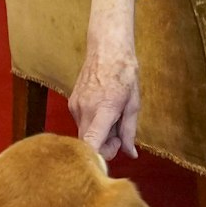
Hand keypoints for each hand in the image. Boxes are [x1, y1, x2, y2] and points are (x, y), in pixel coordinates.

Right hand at [71, 37, 139, 160]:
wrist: (107, 49)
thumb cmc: (124, 73)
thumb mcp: (133, 104)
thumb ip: (130, 132)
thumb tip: (130, 154)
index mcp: (103, 110)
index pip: (90, 144)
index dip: (99, 157)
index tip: (113, 152)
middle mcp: (84, 110)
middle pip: (87, 144)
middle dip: (104, 147)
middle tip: (119, 136)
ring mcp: (75, 107)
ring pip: (84, 134)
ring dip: (99, 135)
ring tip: (113, 118)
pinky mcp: (72, 103)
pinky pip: (82, 123)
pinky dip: (93, 125)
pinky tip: (103, 112)